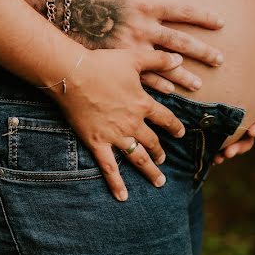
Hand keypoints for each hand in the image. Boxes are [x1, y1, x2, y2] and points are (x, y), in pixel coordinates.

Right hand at [52, 47, 186, 201]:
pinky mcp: (97, 143)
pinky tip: (123, 197)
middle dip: (161, 151)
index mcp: (143, 104)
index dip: (175, 127)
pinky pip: (109, 168)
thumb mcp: (134, 57)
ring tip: (159, 181)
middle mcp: (133, 123)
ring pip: (138, 158)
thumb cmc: (102, 64)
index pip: (166, 119)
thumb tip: (178, 58)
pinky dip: (117, 183)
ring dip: (150, 170)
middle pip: (153, 141)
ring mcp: (115, 136)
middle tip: (164, 159)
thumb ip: (158, 59)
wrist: (73, 75)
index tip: (180, 133)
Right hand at [72, 0, 225, 93]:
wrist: (57, 4)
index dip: (204, 16)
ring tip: (198, 85)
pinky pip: (138, 76)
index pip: (183, 11)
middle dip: (202, 52)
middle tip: (219, 60)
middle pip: (180, 42)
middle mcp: (142, 28)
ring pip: (163, 65)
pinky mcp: (114, 60)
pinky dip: (155, 85)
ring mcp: (128, 48)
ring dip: (182, 75)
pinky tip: (167, 93)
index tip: (221, 23)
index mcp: (146, 4)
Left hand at [213, 75, 254, 164]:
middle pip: (247, 142)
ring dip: (227, 153)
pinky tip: (209, 159)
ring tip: (218, 158)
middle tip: (230, 152)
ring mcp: (234, 133)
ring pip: (233, 147)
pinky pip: (219, 146)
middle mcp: (248, 128)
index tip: (253, 131)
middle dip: (239, 148)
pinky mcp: (220, 134)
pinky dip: (215, 153)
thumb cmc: (247, 82)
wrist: (228, 81)